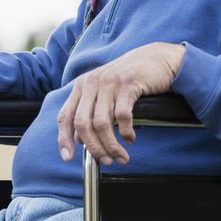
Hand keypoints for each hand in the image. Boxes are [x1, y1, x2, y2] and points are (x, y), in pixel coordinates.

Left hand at [56, 42, 185, 167]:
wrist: (157, 58)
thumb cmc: (130, 78)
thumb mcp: (104, 91)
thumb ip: (90, 110)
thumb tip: (78, 139)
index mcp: (82, 85)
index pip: (65, 116)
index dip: (64, 139)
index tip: (69, 158)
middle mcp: (92, 82)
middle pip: (83, 123)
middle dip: (93, 147)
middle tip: (105, 161)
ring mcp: (110, 82)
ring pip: (102, 123)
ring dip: (110, 145)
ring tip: (120, 156)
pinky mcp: (128, 83)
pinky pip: (122, 116)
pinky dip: (125, 132)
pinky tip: (130, 138)